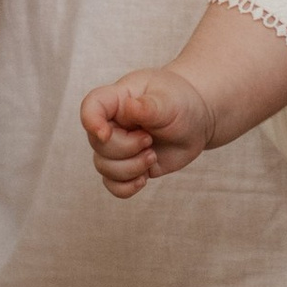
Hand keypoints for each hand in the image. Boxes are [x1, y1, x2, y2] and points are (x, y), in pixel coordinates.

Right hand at [81, 69, 210, 196]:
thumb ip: (149, 106)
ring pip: (104, 167)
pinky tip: (144, 179)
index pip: (91, 106)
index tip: (106, 134)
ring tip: (152, 156)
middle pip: (98, 144)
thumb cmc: (180, 103)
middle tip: (149, 140)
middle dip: (126, 149)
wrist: (195, 123)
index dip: (91, 122)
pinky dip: (126, 187)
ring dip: (130, 168)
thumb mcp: (170, 101)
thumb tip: (129, 107)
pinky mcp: (128, 166)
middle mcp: (112, 123)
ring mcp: (118, 146)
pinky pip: (113, 185)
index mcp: (118, 99)